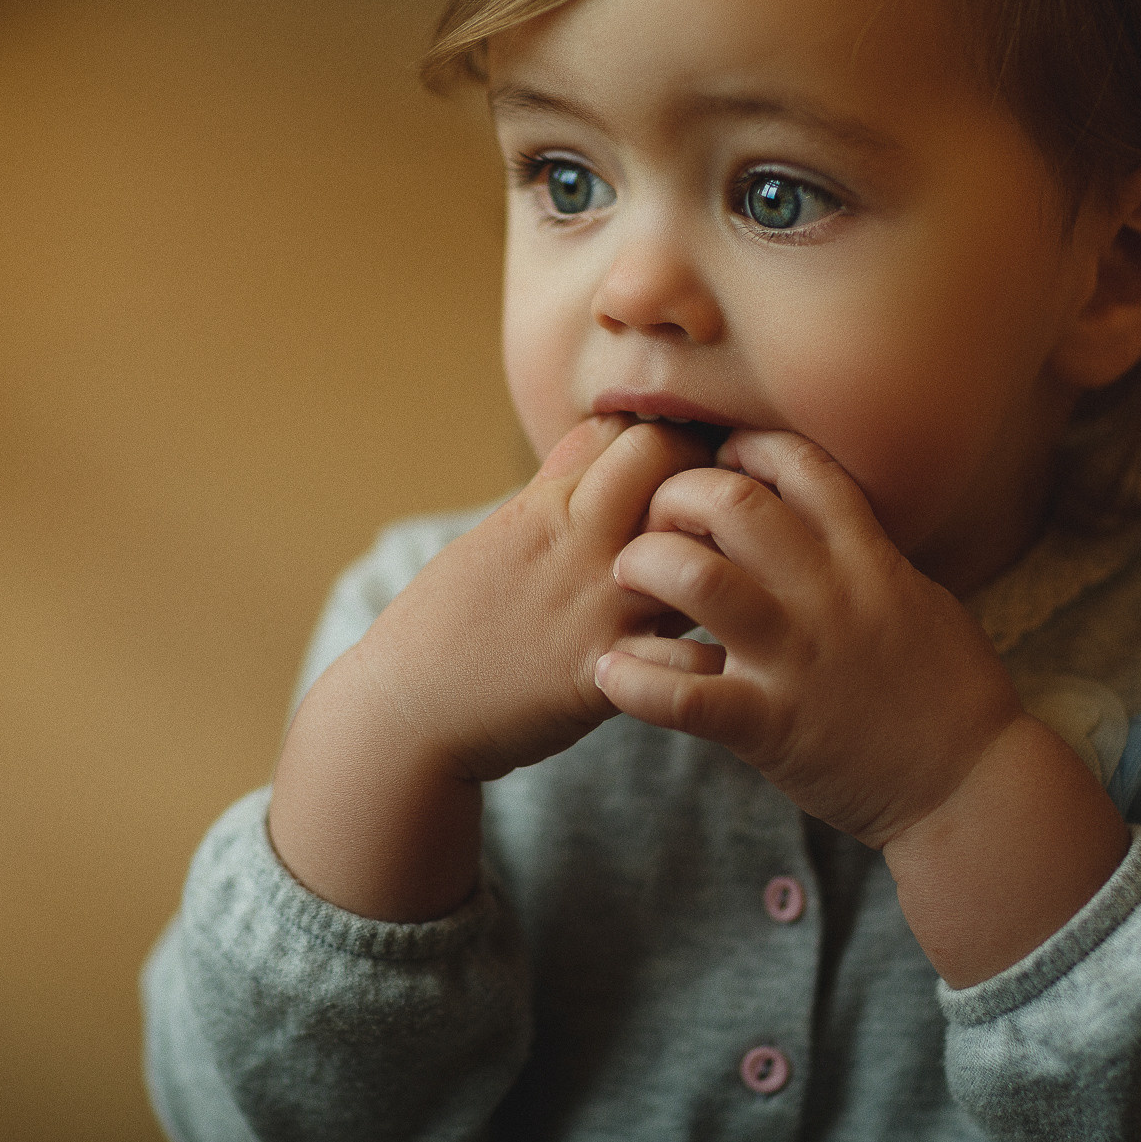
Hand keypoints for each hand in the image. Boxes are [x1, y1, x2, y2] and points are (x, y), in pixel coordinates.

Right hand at [268, 416, 717, 919]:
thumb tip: (594, 437)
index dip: (673, 441)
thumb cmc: (447, 626)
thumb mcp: (496, 539)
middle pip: (672, 460)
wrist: (405, 711)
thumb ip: (554, 489)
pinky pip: (690, 656)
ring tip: (735, 588)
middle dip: (711, 478)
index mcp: (546, 505)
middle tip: (724, 525)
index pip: (630, 431)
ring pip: (696, 543)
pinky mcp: (605, 674)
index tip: (691, 475)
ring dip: (728, 560)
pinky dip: (715, 657)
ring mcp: (596, 606)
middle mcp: (577, 542)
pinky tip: (724, 663)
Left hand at [596, 430, 1022, 847]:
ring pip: (697, 578)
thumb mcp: (917, 597)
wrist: (969, 786)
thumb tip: (824, 514)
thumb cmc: (945, 690)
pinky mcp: (768, 726)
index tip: (715, 463)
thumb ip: (864, 553)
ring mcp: (794, 660)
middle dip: (676, 495)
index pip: (797, 464)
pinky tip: (611, 672)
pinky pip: (683, 697)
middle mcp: (827, 595)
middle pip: (732, 502)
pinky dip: (634, 681)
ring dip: (645, 566)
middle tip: (653, 522)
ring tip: (627, 579)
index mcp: (866, 558)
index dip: (743, 448)